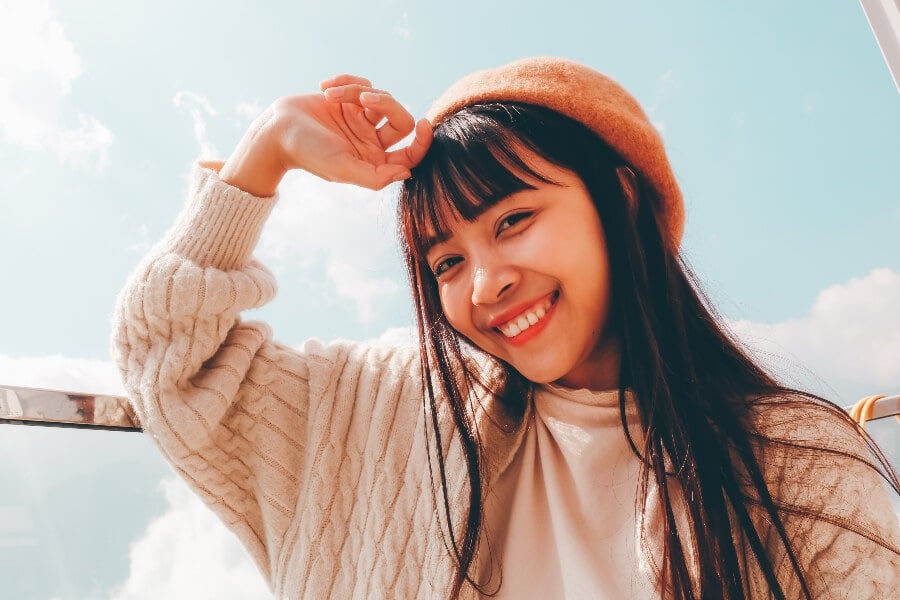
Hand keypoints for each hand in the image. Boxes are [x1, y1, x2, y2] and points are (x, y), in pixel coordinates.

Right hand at [220, 75, 431, 195]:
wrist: (276, 129)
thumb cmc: (308, 153)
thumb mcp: (342, 168)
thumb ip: (374, 176)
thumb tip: (407, 173)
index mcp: (374, 161)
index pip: (410, 154)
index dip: (422, 142)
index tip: (422, 124)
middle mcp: (372, 140)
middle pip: (401, 120)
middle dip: (387, 104)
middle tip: (364, 98)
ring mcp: (362, 119)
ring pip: (381, 98)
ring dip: (356, 91)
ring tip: (331, 94)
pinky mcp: (349, 100)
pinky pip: (363, 83)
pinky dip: (346, 81)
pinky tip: (325, 86)